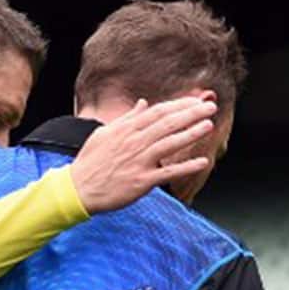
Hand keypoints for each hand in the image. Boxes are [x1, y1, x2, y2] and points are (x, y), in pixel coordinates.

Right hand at [70, 97, 216, 213]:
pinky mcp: (142, 181)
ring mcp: (139, 161)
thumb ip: (127, 119)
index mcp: (127, 130)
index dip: (179, 105)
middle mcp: (135, 142)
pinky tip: (203, 162)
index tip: (195, 101)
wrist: (79, 188)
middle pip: (168, 124)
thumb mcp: (105, 133)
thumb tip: (143, 104)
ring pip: (170, 144)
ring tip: (208, 126)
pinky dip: (186, 167)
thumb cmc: (90, 162)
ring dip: (191, 133)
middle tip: (209, 107)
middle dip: (191, 114)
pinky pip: (168, 173)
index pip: (158, 112)